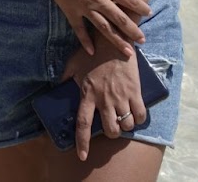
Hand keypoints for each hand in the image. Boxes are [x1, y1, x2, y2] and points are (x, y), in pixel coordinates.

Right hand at [36, 0, 149, 56]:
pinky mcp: (70, 11)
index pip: (129, 0)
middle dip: (133, 30)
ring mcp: (83, 7)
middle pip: (119, 18)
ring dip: (116, 40)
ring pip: (103, 28)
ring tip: (127, 51)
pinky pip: (79, 29)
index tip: (149, 13)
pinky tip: (92, 52)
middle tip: (142, 40)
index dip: (140, 7)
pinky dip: (85, 41)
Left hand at [61, 45, 145, 161]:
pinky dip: (139, 119)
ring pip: (126, 125)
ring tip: (123, 119)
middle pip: (110, 129)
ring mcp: (121, 96)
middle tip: (111, 127)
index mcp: (87, 94)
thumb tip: (56, 87)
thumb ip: (65, 78)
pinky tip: (135, 115)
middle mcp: (104, 99)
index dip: (82, 143)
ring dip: (125, 126)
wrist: (113, 40)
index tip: (82, 156)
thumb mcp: (73, 64)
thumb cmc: (92, 52)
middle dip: (112, 133)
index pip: (82, 124)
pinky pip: (140, 115)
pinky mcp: (135, 91)